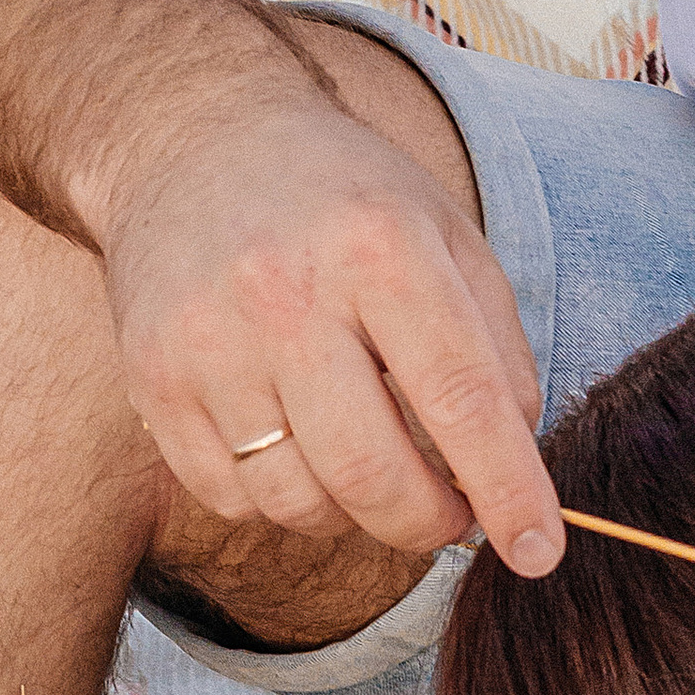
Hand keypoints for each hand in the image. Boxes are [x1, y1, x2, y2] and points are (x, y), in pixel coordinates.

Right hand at [103, 89, 560, 572]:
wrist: (195, 142)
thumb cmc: (346, 200)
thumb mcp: (447, 236)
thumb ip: (497, 347)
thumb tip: (518, 464)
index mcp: (383, 249)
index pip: (460, 399)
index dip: (507, 489)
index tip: (540, 552)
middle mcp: (288, 295)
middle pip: (373, 472)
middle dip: (429, 523)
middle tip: (452, 517)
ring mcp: (209, 342)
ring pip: (300, 500)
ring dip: (355, 515)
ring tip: (371, 464)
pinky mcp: (154, 380)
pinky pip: (232, 498)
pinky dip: (282, 500)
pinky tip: (299, 446)